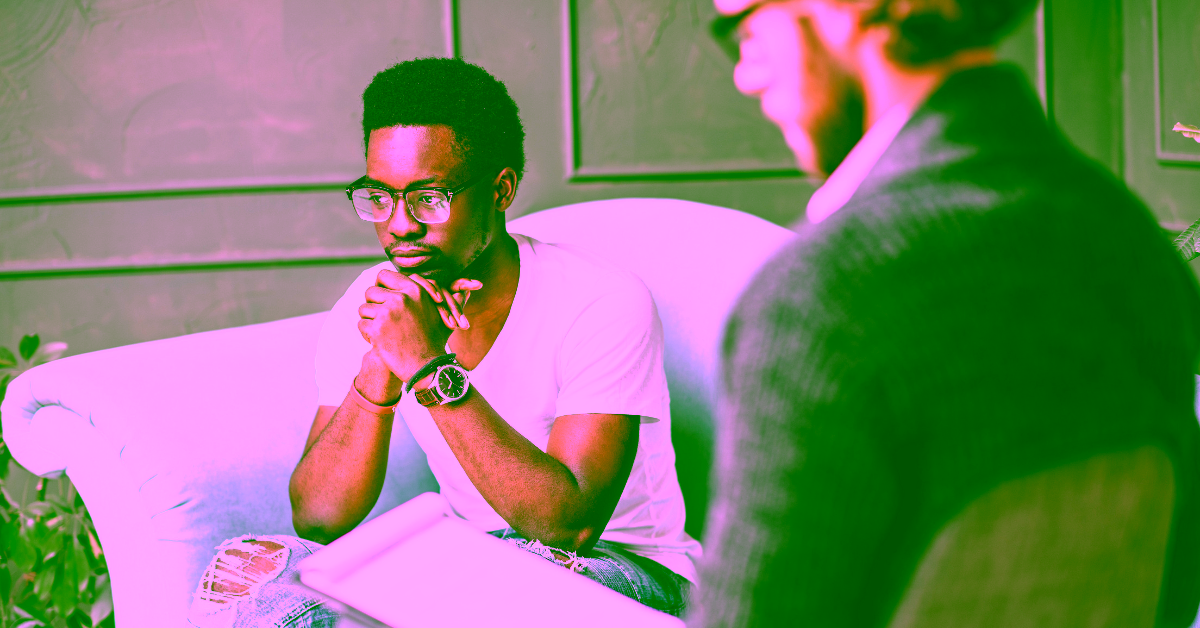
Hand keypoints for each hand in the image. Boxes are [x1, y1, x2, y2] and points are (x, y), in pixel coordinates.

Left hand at [357, 270, 477, 379]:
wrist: (428, 368)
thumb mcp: (446, 315)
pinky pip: (361, 324)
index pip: (383, 274)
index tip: (381, 297)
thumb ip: (455, 296)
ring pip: (364, 308)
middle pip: (370, 291)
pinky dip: (366, 334)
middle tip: (378, 317)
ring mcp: (388, 313)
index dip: (380, 285)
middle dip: (372, 305)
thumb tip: (473, 284)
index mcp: (415, 290)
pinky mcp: (378, 329)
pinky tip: (377, 342)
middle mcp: (401, 298)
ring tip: (380, 332)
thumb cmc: (436, 341)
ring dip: (369, 321)